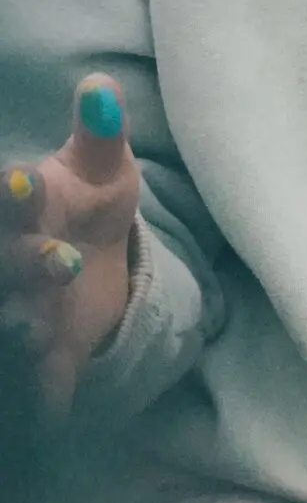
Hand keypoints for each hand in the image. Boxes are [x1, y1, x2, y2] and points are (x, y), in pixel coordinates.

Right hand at [1, 75, 140, 410]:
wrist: (83, 272)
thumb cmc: (85, 211)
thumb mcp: (102, 174)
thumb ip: (100, 134)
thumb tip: (102, 87)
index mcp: (21, 210)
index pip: (11, 199)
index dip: (13, 194)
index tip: (23, 179)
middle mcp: (10, 262)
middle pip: (8, 264)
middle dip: (26, 264)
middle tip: (59, 260)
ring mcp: (20, 313)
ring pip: (14, 321)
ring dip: (25, 325)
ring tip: (44, 333)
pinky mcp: (42, 363)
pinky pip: (38, 384)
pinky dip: (42, 395)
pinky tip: (51, 415)